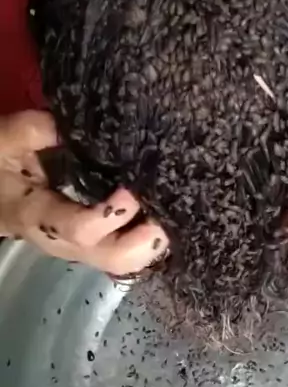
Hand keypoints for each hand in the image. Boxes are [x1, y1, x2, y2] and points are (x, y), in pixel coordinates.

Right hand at [0, 111, 167, 273]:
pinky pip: (126, 251)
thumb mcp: (7, 140)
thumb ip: (39, 130)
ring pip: (124, 262)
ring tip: (171, 208)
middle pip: (113, 259)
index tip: (133, 189)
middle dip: (146, 240)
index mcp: (40, 217)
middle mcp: (65, 242)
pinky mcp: (93, 244)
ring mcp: (81, 248)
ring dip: (152, 242)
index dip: (113, 214)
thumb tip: (84, 124)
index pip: (81, 229)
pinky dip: (148, 238)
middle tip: (168, 207)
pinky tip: (163, 212)